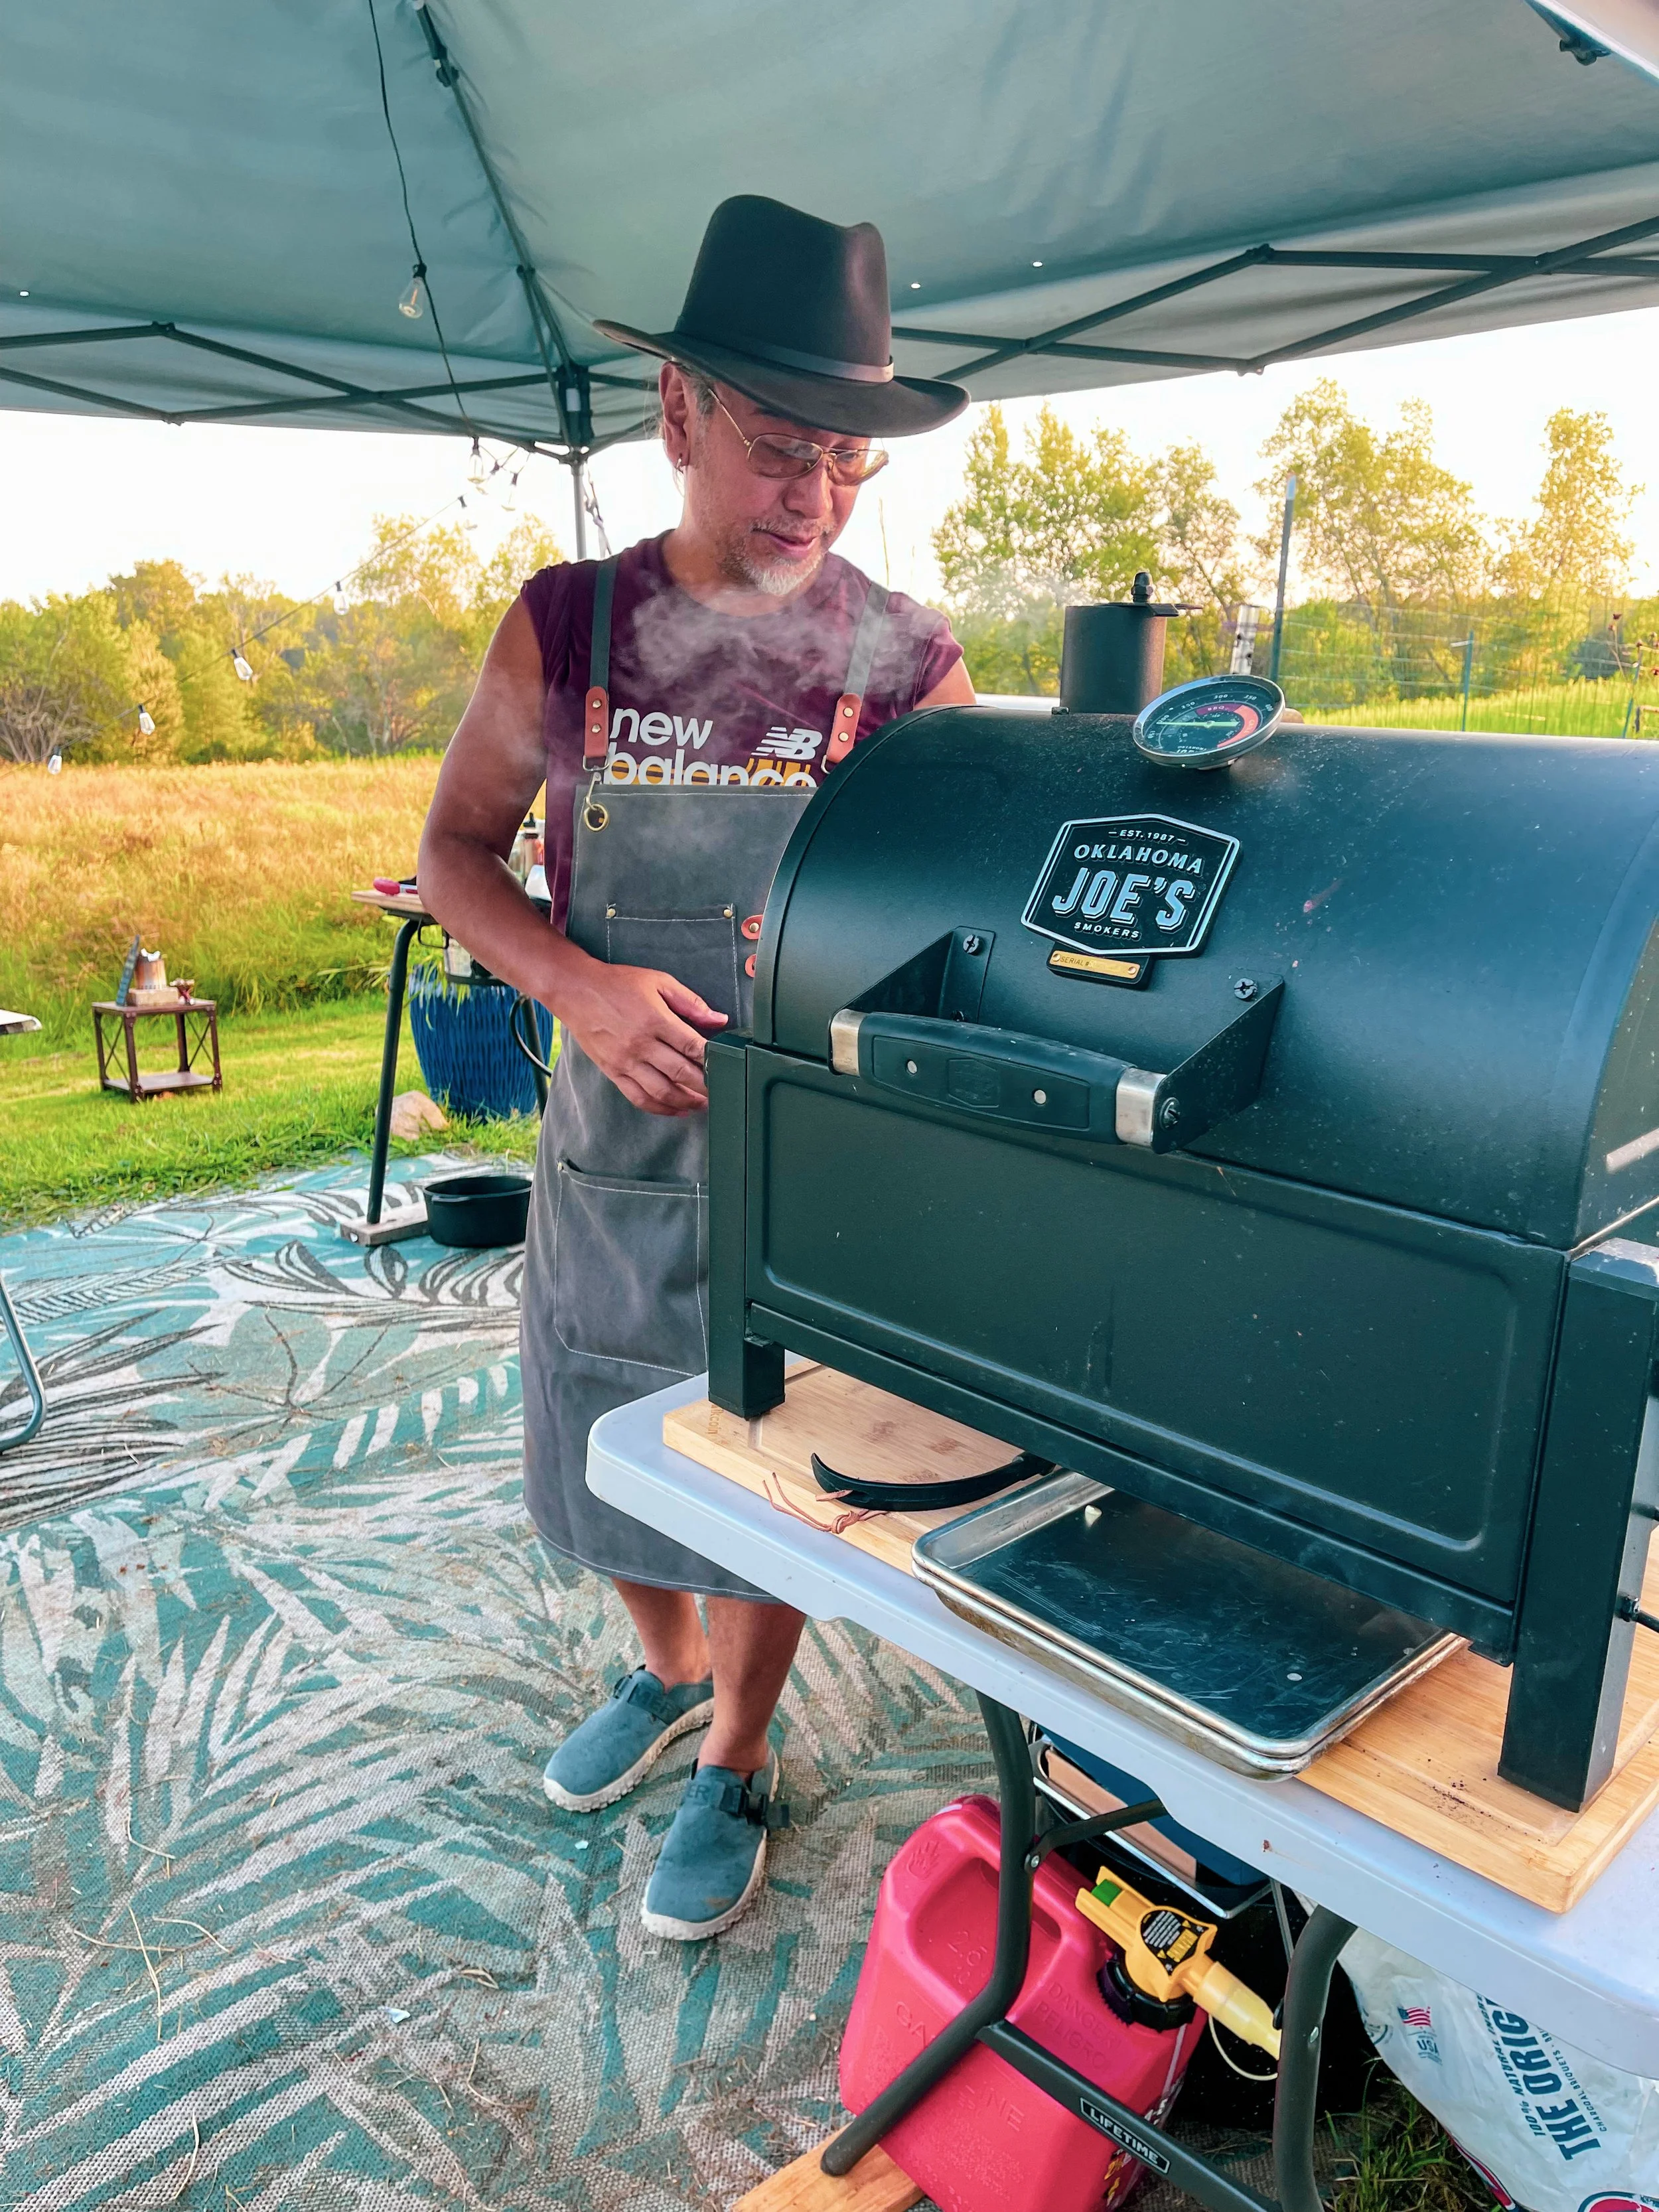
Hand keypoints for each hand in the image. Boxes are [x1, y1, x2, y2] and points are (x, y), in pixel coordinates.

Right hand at [558, 961, 727, 1114]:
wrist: (575, 990)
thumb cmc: (617, 983)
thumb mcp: (658, 981)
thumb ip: (690, 1002)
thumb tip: (719, 1019)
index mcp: (655, 1019)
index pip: (692, 1047)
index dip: (713, 1060)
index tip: (727, 1067)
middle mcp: (640, 1044)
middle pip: (681, 1073)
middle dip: (705, 1086)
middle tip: (721, 1091)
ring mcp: (625, 1061)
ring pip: (662, 1092)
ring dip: (686, 1102)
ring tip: (703, 1104)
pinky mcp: (612, 1071)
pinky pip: (639, 1097)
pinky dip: (660, 1109)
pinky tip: (676, 1110)